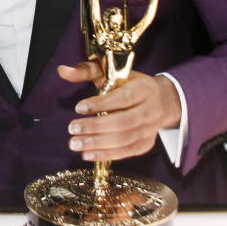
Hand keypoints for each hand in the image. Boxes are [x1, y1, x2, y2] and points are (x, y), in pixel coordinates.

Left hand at [57, 61, 180, 160]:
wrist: (163, 101)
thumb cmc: (130, 84)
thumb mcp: (112, 72)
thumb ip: (87, 71)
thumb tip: (62, 71)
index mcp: (143, 88)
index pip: (123, 98)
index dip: (101, 104)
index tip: (79, 107)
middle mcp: (150, 110)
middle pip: (123, 122)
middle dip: (95, 127)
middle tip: (72, 128)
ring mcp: (150, 129)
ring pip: (124, 139)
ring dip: (97, 143)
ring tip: (75, 143)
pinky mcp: (146, 144)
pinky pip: (126, 152)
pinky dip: (105, 154)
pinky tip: (87, 154)